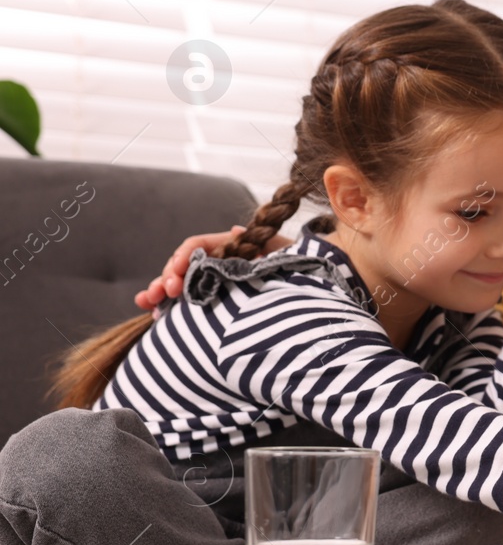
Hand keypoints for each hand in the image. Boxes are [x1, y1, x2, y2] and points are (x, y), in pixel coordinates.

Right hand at [134, 226, 290, 309]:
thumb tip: (237, 231)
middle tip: (166, 291)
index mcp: (231, 248)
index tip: (179, 268)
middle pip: (183, 265)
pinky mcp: (212, 301)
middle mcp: (217, 263)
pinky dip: (167, 306)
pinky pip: (186, 301)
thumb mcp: (287, 250)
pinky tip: (153, 312)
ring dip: (160, 289)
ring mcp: (213, 282)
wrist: (312, 285)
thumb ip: (266, 241)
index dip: (185, 255)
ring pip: (179, 282)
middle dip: (169, 276)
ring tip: (148, 300)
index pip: (199, 245)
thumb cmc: (301, 265)